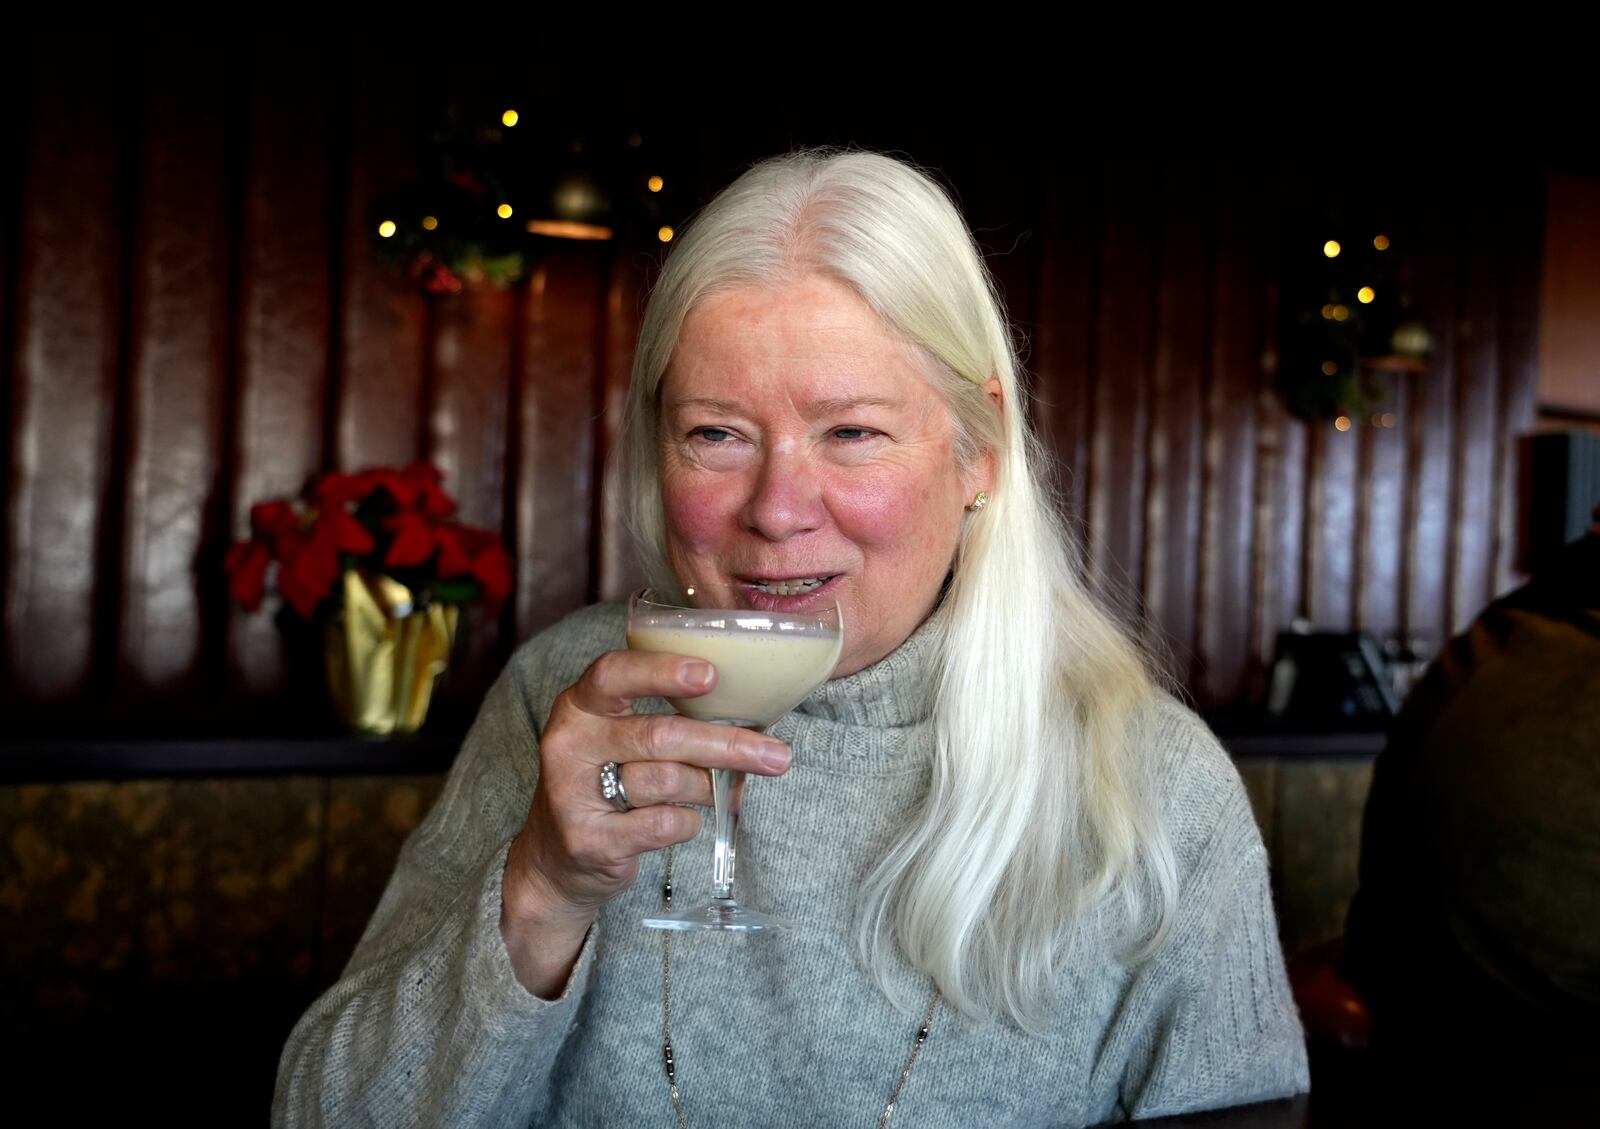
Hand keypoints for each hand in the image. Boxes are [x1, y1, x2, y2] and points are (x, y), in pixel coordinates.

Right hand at [500, 650, 790, 993]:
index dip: (663, 671)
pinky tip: (682, 820)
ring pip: (668, 781)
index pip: (615, 674)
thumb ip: (666, 718)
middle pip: (660, 736)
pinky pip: (663, 825)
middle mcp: (569, 743)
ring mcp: (572, 794)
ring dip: (706, 788)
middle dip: (726, 745)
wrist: (556, 859)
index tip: (710, 674)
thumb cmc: (606, 783)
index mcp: (579, 706)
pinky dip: (687, 823)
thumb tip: (749, 718)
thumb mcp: (618, 737)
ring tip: (714, 791)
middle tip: (775, 755)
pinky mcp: (588, 840)